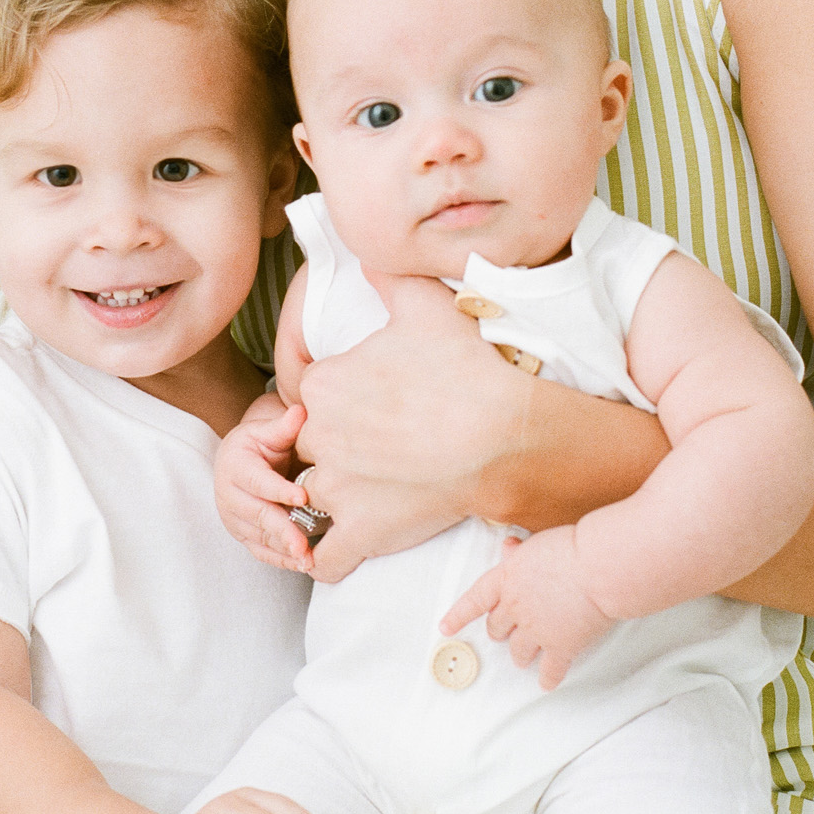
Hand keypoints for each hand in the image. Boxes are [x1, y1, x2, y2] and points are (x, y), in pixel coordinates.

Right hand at [214, 396, 315, 573]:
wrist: (239, 462)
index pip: (258, 480)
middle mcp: (230, 495)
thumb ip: (284, 425)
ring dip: (284, 549)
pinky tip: (300, 564)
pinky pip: (260, 551)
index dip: (279, 490)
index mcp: (236, 467)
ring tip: (308, 559)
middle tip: (304, 544)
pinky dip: (280, 559)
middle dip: (283, 530)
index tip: (302, 497)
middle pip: (259, 514)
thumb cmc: (258, 445)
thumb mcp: (267, 431)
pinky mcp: (243, 534)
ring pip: (260, 536)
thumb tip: (300, 412)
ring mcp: (235, 518)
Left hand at [295, 276, 526, 578]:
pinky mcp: (361, 532)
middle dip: (333, 448)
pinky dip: (325, 557)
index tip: (371, 408)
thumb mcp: (425, 306)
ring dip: (330, 497)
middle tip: (378, 447)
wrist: (506, 436)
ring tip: (371, 490)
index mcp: (323, 386)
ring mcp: (337, 489)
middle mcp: (319, 438)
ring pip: (309, 497)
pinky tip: (343, 543)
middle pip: (308, 446)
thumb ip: (388, 277)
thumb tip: (367, 255)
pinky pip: (322, 558)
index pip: (309, 398)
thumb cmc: (467, 369)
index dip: (338, 402)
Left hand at [439, 529, 616, 688]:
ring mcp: (536, 630)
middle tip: (504, 635)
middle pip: (497, 628)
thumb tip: (507, 546)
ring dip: (519, 656)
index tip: (444, 628)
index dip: (458, 616)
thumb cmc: (572, 547)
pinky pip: (550, 669)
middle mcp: (515, 607)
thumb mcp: (537, 543)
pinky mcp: (561, 647)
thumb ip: (520, 551)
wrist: (598, 567)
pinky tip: (546, 684)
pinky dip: (548, 678)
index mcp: (506, 580)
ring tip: (522, 659)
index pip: (474, 600)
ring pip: (519, 651)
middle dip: (499, 632)